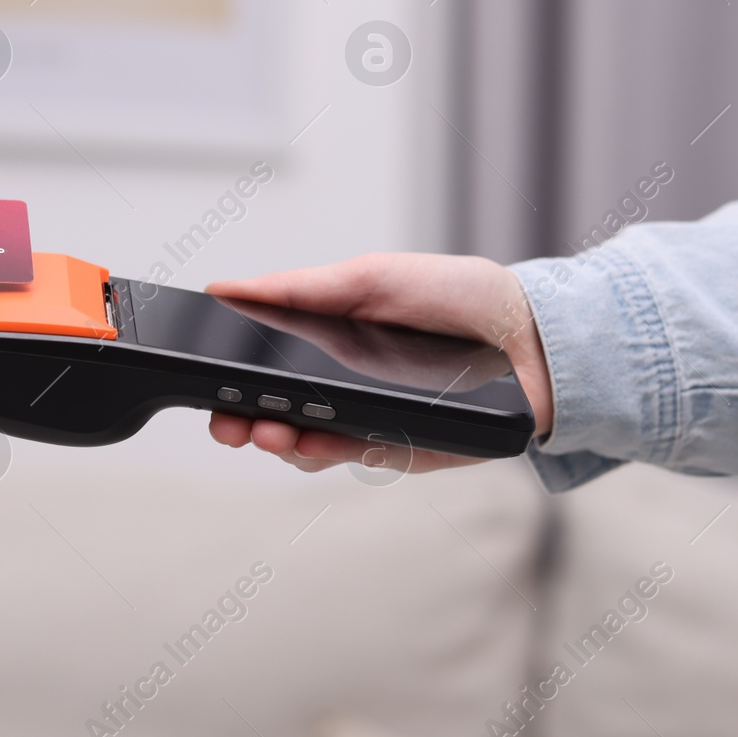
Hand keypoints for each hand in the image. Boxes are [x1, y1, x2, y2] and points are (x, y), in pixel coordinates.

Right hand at [204, 252, 552, 473]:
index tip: (206, 383)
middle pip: (271, 415)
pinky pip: (352, 458)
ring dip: (278, 442)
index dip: (227, 380)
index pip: (259, 369)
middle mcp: (339, 388)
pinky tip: (312, 441)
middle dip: (240, 423)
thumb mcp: (370, 278)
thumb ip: (298, 289)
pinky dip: (326, 452)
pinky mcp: (400, 450)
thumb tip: (227, 289)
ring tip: (269, 432)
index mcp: (325, 343)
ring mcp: (366, 421)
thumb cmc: (456, 297)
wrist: (531, 334)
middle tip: (227, 423)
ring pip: (303, 446)